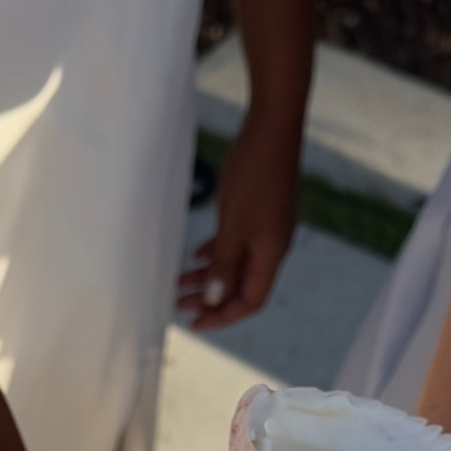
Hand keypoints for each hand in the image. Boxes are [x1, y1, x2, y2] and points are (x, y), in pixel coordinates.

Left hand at [178, 118, 298, 330]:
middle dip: (210, 299)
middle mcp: (272, 247)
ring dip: (209, 276)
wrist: (273, 126)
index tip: (195, 324)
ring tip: (179, 282)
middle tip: (178, 304)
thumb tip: (216, 299)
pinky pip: (236, 243)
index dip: (223, 316)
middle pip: (241, 286)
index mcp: (271, 254)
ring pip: (235, 264)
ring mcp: (266, 229)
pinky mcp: (259, 211)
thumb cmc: (254, 175)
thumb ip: (224, 264)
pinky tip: (196, 255)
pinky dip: (217, 253)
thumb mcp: (233, 224)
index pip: (250, 301)